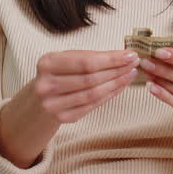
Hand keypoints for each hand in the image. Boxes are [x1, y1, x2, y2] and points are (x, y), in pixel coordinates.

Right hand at [0, 50, 138, 166]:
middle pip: (90, 79)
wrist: (38, 99)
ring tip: (130, 75)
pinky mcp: (62, 118)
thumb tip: (124, 56)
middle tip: (134, 65)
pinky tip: (120, 87)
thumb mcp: (66, 59)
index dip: (111, 60)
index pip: (85, 62)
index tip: (130, 55)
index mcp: (47, 63)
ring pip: (93, 94)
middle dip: (116, 71)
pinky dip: (109, 96)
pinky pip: (91, 106)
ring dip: (116, 84)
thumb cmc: (57, 74)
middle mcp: (46, 84)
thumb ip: (90, 57)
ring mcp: (53, 104)